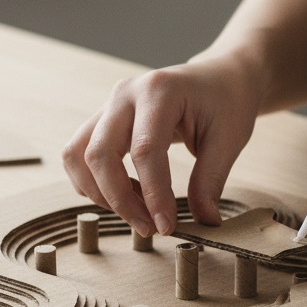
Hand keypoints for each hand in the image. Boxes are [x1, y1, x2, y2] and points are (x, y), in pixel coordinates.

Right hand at [62, 55, 260, 236]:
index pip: (144, 150)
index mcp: (159, 90)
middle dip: (119, 200)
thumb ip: (211, 181)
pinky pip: (78, 156)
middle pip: (99, 154)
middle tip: (149, 228)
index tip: (165, 226)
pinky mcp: (102, 120)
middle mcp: (125, 94)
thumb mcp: (228, 140)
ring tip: (138, 211)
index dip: (152, 194)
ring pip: (77, 156)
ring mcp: (108, 105)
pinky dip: (94, 183)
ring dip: (100, 193)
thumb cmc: (225, 103)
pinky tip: (129, 194)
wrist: (218, 77)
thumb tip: (205, 222)